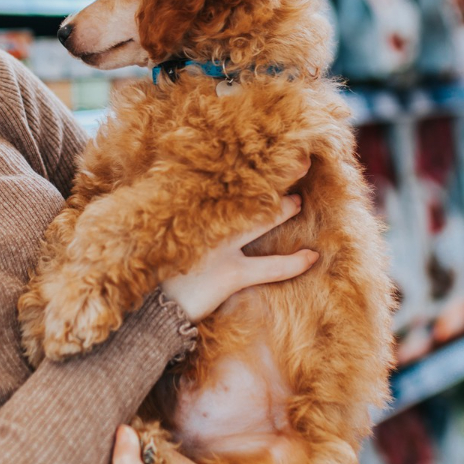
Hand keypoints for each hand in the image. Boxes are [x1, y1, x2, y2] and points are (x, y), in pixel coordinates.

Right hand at [160, 158, 317, 322]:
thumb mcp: (163, 240)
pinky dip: (293, 262)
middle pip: (243, 192)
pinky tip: (311, 256)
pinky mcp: (231, 274)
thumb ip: (183, 222)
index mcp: (189, 212)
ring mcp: (221, 248)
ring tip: (299, 201)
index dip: (242, 169)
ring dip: (283, 209)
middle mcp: (207, 224)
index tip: (256, 152)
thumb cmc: (156, 275)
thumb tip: (192, 207)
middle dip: (270, 175)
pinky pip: (271, 266)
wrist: (151, 310)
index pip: (219, 183)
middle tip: (296, 159)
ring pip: (261, 221)